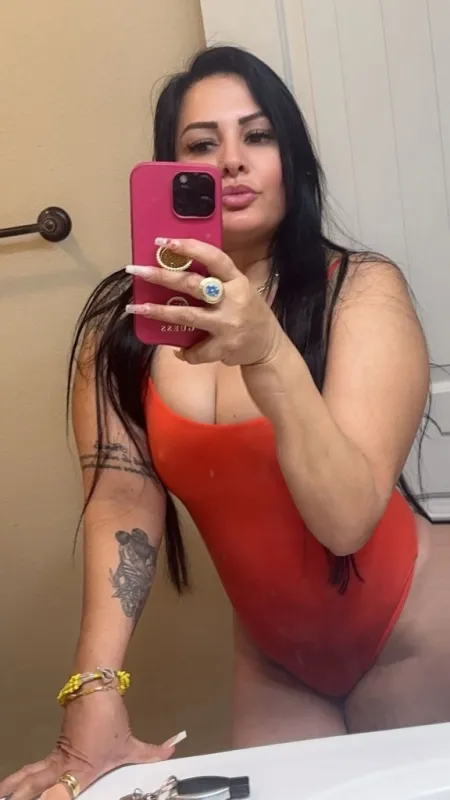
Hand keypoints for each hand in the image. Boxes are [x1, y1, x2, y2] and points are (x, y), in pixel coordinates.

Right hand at [0, 692, 178, 799]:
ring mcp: (56, 757)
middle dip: (25, 794)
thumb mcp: (131, 743)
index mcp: (81, 770)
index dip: (52, 797)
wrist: (94, 689)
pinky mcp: (54, 750)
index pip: (61, 791)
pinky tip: (10, 786)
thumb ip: (151, 752)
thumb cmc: (110, 719)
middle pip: (37, 785)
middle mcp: (64, 766)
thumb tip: (173, 749)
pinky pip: (35, 768)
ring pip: (31, 776)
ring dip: (19, 787)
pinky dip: (22, 777)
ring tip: (4, 796)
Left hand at [126, 238, 283, 365]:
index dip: (189, 248)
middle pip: (192, 284)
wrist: (268, 346)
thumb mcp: (239, 289)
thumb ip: (216, 280)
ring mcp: (228, 324)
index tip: (163, 242)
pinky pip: (195, 350)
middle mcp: (233, 299)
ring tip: (136, 308)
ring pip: (187, 315)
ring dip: (158, 311)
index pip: (213, 257)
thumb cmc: (248, 313)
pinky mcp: (224, 347)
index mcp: (237, 280)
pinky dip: (184, 352)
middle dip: (161, 276)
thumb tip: (176, 268)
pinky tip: (179, 351)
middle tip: (137, 270)